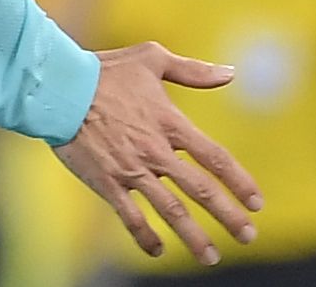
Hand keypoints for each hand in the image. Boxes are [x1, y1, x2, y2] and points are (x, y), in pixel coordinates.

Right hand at [52, 41, 263, 265]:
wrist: (59, 88)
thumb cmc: (105, 70)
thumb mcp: (152, 58)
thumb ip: (193, 70)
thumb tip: (231, 73)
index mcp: (171, 122)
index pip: (215, 158)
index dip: (239, 181)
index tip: (256, 202)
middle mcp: (156, 150)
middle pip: (200, 189)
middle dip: (227, 215)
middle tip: (248, 236)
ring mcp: (132, 169)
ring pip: (170, 209)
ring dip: (193, 236)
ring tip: (211, 257)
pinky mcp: (107, 183)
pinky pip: (130, 217)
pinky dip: (145, 236)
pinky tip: (159, 250)